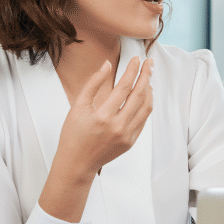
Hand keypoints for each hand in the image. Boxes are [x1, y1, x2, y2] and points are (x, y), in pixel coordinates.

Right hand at [54, 56, 153, 180]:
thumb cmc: (74, 135)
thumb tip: (107, 64)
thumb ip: (93, 84)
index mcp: (103, 116)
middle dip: (146, 75)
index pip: (124, 87)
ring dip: (149, 89)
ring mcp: (127, 135)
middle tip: (149, 62)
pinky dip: (146, 104)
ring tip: (148, 77)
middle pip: (139, 94)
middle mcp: (118, 126)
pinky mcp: (131, 141)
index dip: (132, 70)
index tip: (137, 59)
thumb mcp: (77, 107)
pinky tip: (144, 95)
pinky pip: (143, 119)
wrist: (77, 164)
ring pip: (146, 107)